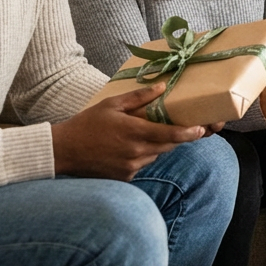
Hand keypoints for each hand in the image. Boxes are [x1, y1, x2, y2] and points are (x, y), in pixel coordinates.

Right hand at [52, 82, 211, 180]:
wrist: (63, 151)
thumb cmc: (87, 124)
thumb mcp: (112, 105)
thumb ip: (139, 98)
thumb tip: (162, 87)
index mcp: (135, 132)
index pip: (171, 135)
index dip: (190, 134)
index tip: (202, 129)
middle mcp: (136, 152)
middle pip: (168, 146)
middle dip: (175, 137)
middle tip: (178, 127)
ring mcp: (131, 167)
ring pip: (156, 155)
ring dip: (156, 146)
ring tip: (141, 135)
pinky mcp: (126, 177)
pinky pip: (143, 165)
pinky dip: (142, 156)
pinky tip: (126, 148)